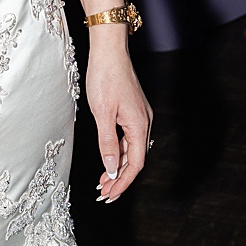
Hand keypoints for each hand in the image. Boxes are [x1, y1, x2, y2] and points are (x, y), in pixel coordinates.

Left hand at [86, 36, 152, 202]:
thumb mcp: (102, 114)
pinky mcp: (131, 110)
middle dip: (119, 178)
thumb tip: (112, 169)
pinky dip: (116, 150)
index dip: (123, 182)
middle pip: (134, 159)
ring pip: (130, 149)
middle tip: (104, 193)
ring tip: (102, 181)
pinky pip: (127, 137)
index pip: (135, 163)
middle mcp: (143, 122)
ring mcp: (138, 116)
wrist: (109, 50)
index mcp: (139, 125)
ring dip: (117, 166)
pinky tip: (107, 157)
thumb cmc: (105, 77)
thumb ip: (107, 143)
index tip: (111, 195)